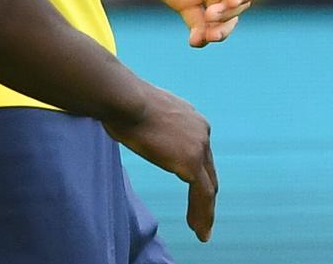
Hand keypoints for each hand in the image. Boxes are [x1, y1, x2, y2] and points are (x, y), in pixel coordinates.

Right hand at [105, 86, 217, 241]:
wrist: (126, 100)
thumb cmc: (123, 103)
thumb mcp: (143, 112)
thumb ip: (150, 124)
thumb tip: (136, 127)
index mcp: (191, 118)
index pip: (200, 152)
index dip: (198, 174)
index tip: (194, 189)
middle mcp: (201, 130)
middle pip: (208, 170)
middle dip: (206, 195)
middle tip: (203, 217)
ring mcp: (198, 146)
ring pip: (208, 186)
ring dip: (205, 211)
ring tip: (202, 232)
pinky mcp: (191, 162)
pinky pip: (202, 194)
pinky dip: (202, 213)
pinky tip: (198, 230)